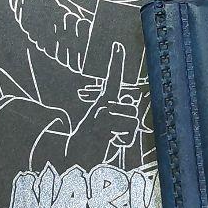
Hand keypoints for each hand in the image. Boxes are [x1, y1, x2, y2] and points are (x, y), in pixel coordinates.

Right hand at [72, 41, 142, 158]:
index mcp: (102, 104)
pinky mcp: (103, 125)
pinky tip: (111, 145)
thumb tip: (131, 98)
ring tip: (112, 140)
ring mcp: (101, 114)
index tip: (117, 45)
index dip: (115, 63)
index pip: (111, 81)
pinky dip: (124, 141)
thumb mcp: (108, 128)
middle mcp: (101, 106)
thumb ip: (121, 113)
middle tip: (115, 135)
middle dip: (130, 124)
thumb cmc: (93, 147)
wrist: (74, 162)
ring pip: (132, 120)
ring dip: (127, 134)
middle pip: (132, 109)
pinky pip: (129, 131)